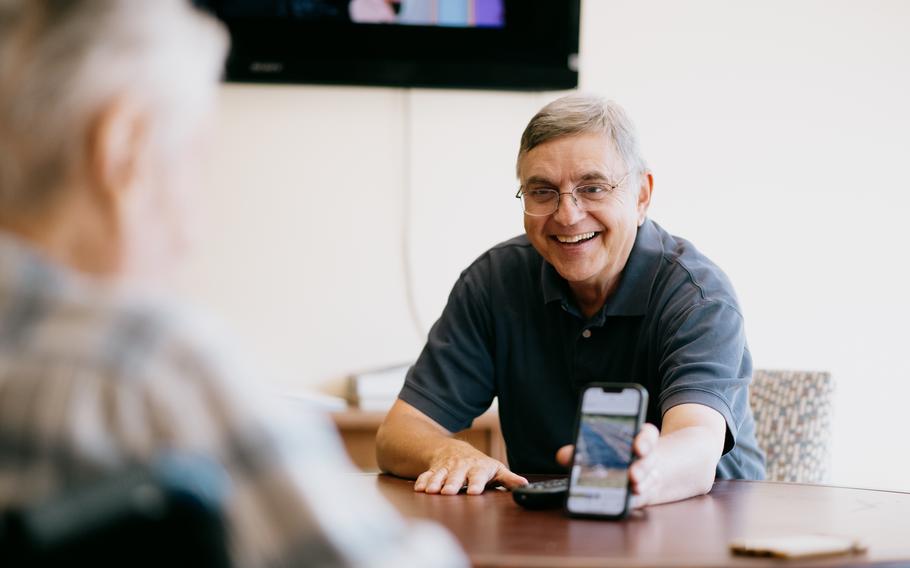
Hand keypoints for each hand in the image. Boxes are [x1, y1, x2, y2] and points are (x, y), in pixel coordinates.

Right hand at [413, 442, 527, 495]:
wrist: (454, 449)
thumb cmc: (479, 465)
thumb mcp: (495, 470)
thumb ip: (508, 479)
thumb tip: (524, 485)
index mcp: (478, 468)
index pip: (478, 475)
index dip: (476, 483)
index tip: (474, 492)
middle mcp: (461, 467)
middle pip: (456, 475)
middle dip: (452, 483)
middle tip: (448, 492)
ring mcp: (447, 467)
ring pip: (440, 474)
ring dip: (435, 482)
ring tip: (431, 491)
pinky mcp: (434, 469)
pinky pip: (427, 474)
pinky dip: (423, 480)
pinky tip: (419, 488)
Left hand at [555, 422, 660, 508]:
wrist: (635, 473)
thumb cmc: (614, 458)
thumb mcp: (599, 451)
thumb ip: (580, 452)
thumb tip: (562, 456)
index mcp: (636, 439)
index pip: (647, 435)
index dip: (645, 440)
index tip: (638, 448)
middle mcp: (646, 457)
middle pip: (649, 459)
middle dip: (642, 467)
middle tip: (632, 474)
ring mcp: (649, 475)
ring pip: (650, 478)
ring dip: (641, 484)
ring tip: (633, 488)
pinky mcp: (647, 493)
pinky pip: (646, 495)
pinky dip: (637, 498)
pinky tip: (630, 500)